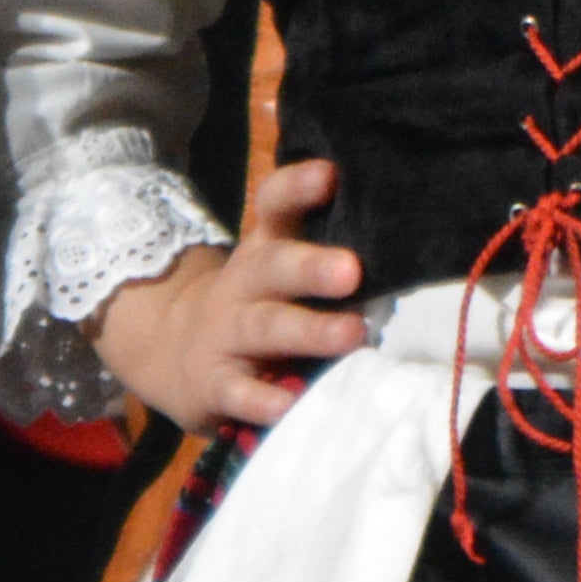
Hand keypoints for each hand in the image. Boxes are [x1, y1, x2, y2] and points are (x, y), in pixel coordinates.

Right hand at [90, 154, 363, 431]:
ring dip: (309, 331)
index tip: (329, 175)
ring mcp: (225, 335)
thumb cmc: (256, 308)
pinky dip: (264, 400)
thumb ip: (325, 254)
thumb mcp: (277, 272)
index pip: (275, 206)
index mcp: (265, 250)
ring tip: (352, 334)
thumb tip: (406, 241)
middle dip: (312, 268)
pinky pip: (239, 391)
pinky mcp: (214, 384)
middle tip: (352, 270)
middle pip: (274, 268)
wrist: (175, 354)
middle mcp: (245, 286)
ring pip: (265, 328)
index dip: (297, 189)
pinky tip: (290, 405)